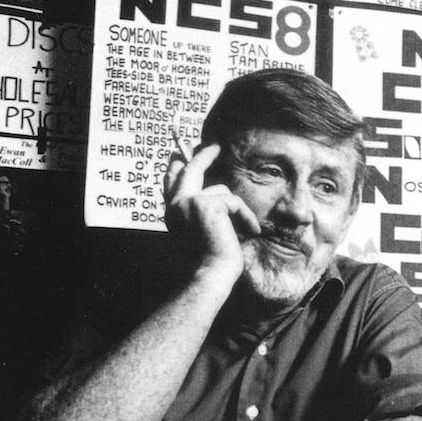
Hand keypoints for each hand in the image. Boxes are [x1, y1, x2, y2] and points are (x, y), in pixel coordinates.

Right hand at [164, 144, 259, 282]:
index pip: (172, 181)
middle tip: (214, 146)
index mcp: (173, 214)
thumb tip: (213, 193)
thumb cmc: (212, 261)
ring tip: (245, 229)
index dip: (179, 165)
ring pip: (221, 191)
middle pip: (189, 169)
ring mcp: (187, 202)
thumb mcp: (203, 231)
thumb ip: (201, 211)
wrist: (211, 274)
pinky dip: (245, 216)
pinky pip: (233, 201)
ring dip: (237, 210)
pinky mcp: (205, 203)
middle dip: (202, 155)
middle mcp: (175, 206)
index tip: (183, 153)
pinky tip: (249, 232)